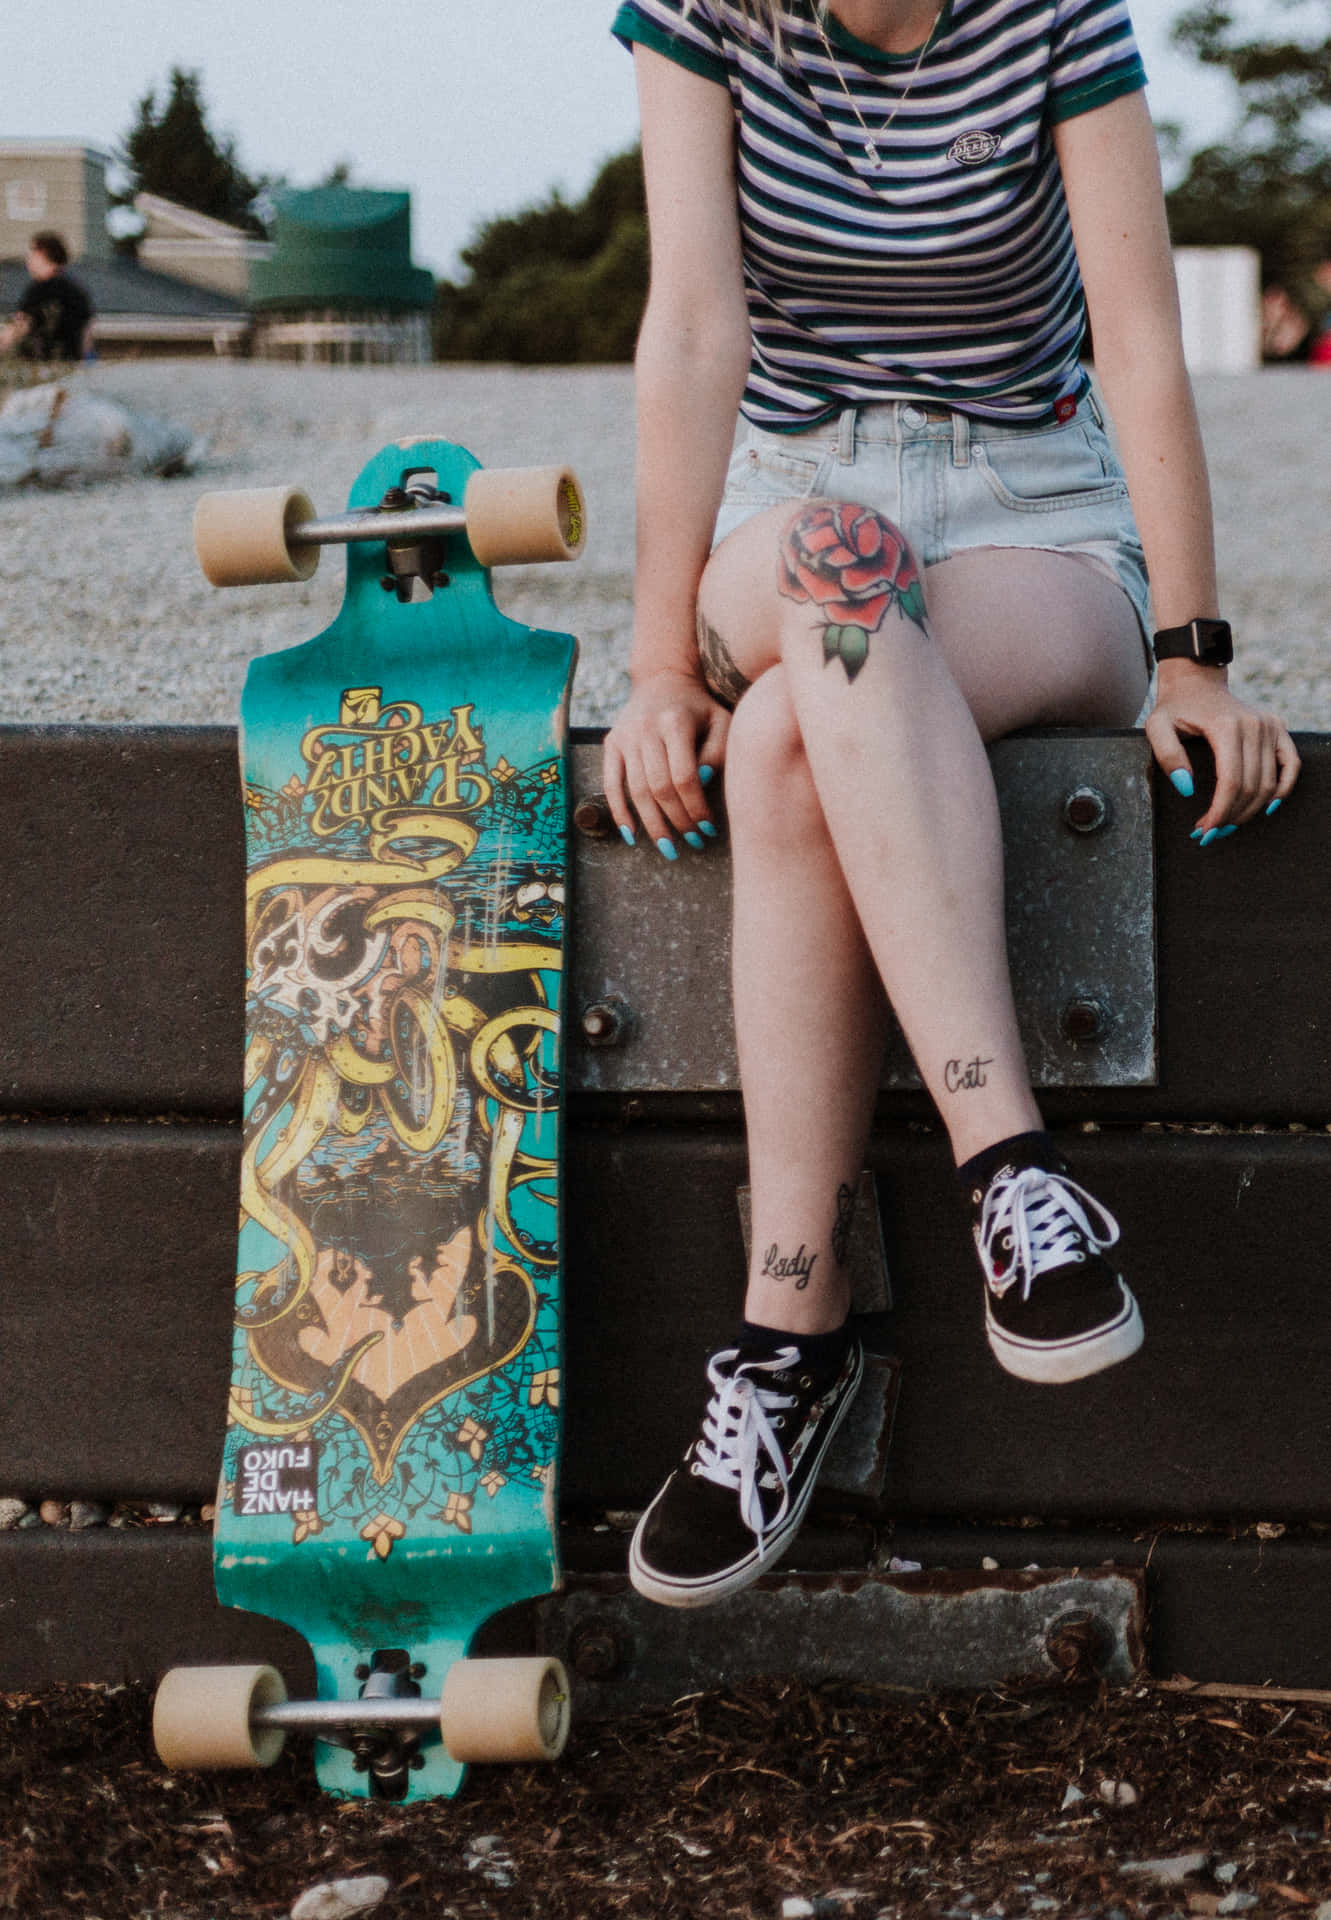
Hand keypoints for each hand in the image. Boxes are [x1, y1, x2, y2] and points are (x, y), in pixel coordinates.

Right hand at [603, 668, 729, 857]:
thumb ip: (717, 753)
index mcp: (675, 722)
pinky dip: (620, 812)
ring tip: (668, 847)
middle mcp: (646, 729)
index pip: (684, 776)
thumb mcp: (720, 722)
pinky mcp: (611, 743)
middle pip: (659, 787)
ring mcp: (625, 737)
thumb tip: (700, 784)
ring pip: (637, 790)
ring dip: (653, 824)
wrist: (663, 679)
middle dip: (677, 820)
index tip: (708, 828)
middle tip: (692, 841)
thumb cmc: (699, 708)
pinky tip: (632, 835)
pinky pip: (611, 784)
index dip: (696, 807)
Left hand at [1145, 661, 1299, 839]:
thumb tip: (1187, 788)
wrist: (1195, 683)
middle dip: (1231, 816)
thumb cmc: (1174, 707)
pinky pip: (1290, 764)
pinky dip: (1282, 789)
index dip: (1220, 811)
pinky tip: (1266, 808)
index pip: (1231, 782)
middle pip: (1251, 787)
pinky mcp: (1278, 728)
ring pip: (1269, 783)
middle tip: (1209, 833)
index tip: (1205, 830)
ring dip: (1249, 811)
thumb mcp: (1157, 727)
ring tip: (1226, 824)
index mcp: (1226, 727)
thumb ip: (1167, 756)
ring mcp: (1269, 726)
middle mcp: (1254, 726)